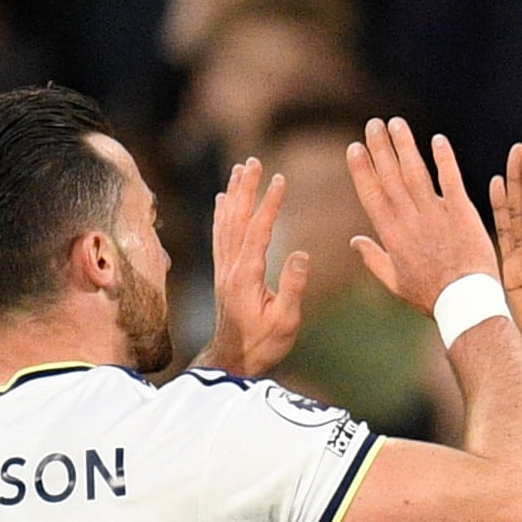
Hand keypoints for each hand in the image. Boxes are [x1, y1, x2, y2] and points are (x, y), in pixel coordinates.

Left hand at [197, 157, 309, 376]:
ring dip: (233, 194)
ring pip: (225, 223)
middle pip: (237, 218)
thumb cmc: (262, 344)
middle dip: (246, 188)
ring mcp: (224, 269)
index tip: (280, 178)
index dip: (269, 204)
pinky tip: (222, 199)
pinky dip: (221, 213)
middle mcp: (230, 267)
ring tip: (240, 170)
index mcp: (246, 276)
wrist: (231, 360)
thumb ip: (293, 287)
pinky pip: (219, 235)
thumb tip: (303, 253)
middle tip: (253, 161)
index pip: (258, 231)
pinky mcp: (222, 273)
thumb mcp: (285, 321)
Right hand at [345, 118, 497, 314]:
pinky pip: (452, 181)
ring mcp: (437, 215)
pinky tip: (437, 140)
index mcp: (392, 235)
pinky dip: (444, 160)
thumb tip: (354, 241)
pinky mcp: (463, 214)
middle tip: (373, 123)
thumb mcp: (395, 282)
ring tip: (396, 123)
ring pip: (416, 174)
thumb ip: (373, 258)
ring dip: (406, 146)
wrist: (465, 303)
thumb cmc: (430, 296)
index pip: (372, 194)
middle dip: (380, 148)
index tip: (355, 147)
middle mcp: (411, 220)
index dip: (362, 169)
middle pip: (391, 177)